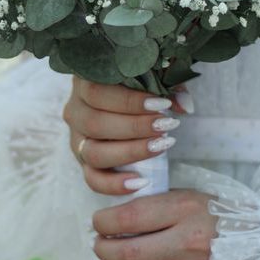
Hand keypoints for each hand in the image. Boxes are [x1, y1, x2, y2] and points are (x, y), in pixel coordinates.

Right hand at [63, 77, 192, 195]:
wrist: (122, 102)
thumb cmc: (136, 84)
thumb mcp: (149, 75)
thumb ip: (166, 83)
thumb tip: (184, 105)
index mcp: (84, 83)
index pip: (98, 92)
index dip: (129, 101)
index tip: (162, 104)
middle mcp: (75, 112)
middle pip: (95, 124)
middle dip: (135, 127)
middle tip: (166, 125)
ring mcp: (77, 139)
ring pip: (93, 153)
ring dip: (130, 152)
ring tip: (160, 147)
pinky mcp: (84, 162)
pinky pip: (93, 179)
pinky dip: (114, 185)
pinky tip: (141, 181)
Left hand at [91, 188, 218, 259]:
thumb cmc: (221, 216)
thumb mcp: (191, 197)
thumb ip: (157, 207)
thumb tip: (114, 221)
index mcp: (186, 210)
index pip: (130, 217)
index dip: (103, 222)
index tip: (96, 224)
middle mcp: (190, 242)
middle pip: (129, 252)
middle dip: (103, 250)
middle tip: (97, 247)